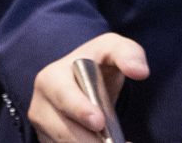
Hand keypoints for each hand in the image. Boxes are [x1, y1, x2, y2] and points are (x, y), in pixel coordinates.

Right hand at [29, 33, 146, 142]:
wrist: (82, 81)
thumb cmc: (98, 63)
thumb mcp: (112, 48)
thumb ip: (129, 53)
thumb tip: (140, 71)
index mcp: (51, 79)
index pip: (63, 97)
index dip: (80, 110)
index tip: (99, 122)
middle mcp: (41, 107)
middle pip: (65, 133)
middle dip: (91, 141)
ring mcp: (43, 129)